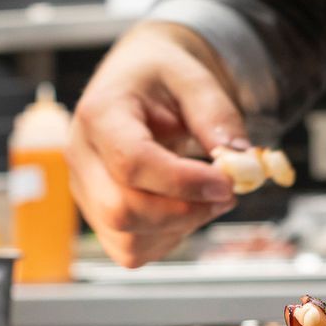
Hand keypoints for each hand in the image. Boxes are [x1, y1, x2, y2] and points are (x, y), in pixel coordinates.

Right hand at [67, 20, 246, 266]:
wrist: (138, 79)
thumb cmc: (162, 75)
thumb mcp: (195, 78)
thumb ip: (218, 117)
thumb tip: (244, 164)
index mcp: (99, 113)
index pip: (132, 162)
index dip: (184, 182)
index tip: (227, 183)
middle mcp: (81, 156)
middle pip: (122, 210)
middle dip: (185, 211)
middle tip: (227, 192)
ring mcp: (84, 190)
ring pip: (126, 239)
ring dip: (180, 228)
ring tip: (209, 196)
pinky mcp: (97, 215)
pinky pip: (129, 250)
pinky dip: (167, 239)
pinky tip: (187, 208)